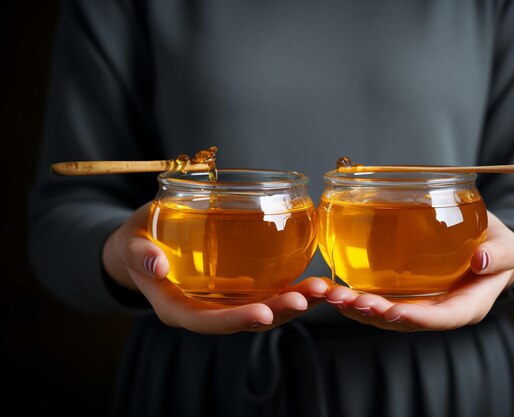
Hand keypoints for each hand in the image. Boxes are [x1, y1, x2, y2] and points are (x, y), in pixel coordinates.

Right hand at [102, 202, 330, 333]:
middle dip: (278, 312)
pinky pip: (267, 292)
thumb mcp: (131, 244)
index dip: (235, 320)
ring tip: (322, 289)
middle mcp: (206, 310)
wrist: (143, 240)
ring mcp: (224, 301)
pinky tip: (315, 280)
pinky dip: (292, 289)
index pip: (208, 322)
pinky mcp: (238, 287)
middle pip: (244, 320)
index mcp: (177, 308)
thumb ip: (139, 254)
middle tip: (307, 298)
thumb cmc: (137, 241)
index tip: (262, 313)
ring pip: (263, 309)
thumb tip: (155, 264)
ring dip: (294, 302)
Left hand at [325, 211, 513, 331]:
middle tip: (348, 301)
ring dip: (359, 309)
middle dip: (376, 315)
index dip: (416, 319)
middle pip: (406, 321)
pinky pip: (381, 301)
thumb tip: (481, 260)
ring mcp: (421, 306)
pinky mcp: (407, 295)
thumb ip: (498, 254)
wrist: (490, 248)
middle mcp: (440, 312)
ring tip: (334, 296)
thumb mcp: (505, 247)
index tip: (393, 313)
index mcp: (467, 306)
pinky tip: (336, 289)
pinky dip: (358, 297)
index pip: (441, 319)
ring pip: (387, 315)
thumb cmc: (498, 248)